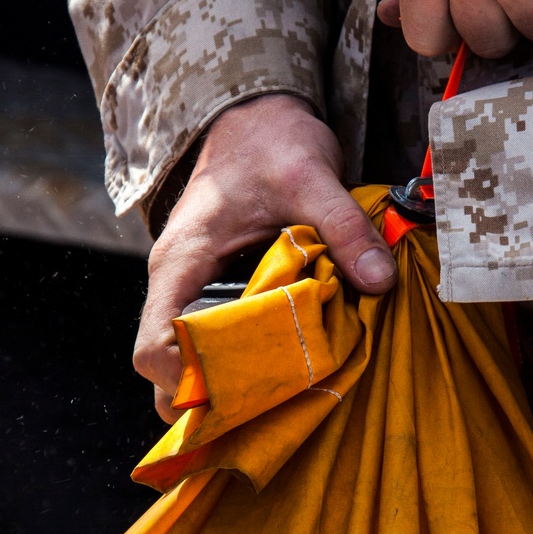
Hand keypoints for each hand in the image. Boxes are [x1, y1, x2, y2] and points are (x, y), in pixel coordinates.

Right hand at [133, 94, 396, 421]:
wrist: (258, 115)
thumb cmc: (269, 139)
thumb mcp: (310, 175)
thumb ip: (344, 226)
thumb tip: (378, 281)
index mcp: (181, 261)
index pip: (154, 346)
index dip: (184, 385)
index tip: (235, 401)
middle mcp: (178, 283)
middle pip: (171, 372)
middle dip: (213, 403)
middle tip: (272, 417)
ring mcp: (196, 290)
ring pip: (196, 363)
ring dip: (234, 389)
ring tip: (286, 405)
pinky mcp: (221, 292)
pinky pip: (222, 344)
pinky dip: (250, 366)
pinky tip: (293, 374)